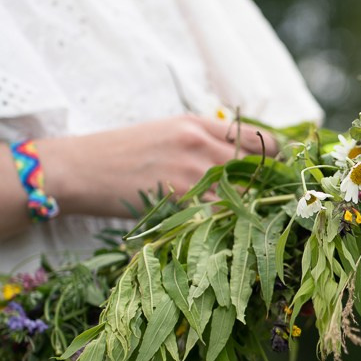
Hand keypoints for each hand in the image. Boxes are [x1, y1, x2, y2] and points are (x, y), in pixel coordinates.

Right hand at [38, 114, 271, 217]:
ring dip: (256, 211)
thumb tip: (239, 161)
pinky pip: (220, 215)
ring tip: (263, 224)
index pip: (261, 140)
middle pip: (261, 169)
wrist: (77, 168)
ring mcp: (192, 172)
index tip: (283, 177)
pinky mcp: (180, 199)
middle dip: (274, 190)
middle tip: (282, 206)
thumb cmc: (119, 154)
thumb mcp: (165, 133)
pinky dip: (231, 226)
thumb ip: (203, 142)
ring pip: (246, 194)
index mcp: (199, 124)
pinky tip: (236, 236)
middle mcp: (201, 143)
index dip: (278, 162)